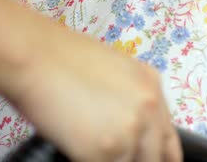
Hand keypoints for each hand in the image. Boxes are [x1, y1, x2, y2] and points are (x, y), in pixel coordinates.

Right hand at [6, 29, 181, 161]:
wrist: (36, 56)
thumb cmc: (62, 57)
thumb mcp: (115, 69)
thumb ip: (131, 99)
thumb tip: (129, 126)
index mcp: (152, 87)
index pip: (170, 140)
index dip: (163, 158)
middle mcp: (149, 109)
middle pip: (155, 158)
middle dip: (137, 161)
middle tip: (115, 155)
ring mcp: (131, 131)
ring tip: (92, 150)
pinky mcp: (107, 151)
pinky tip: (78, 153)